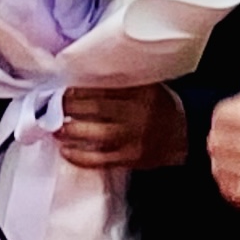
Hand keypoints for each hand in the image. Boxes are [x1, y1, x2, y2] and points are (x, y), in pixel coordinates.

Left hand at [61, 85, 185, 171]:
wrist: (185, 135)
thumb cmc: (158, 106)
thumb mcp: (146, 85)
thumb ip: (119, 82)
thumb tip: (80, 79)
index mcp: (142, 90)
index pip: (105, 86)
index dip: (80, 88)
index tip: (64, 87)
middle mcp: (139, 113)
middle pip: (97, 108)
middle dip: (70, 107)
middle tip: (54, 105)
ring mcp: (135, 138)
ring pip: (96, 135)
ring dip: (70, 131)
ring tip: (54, 128)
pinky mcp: (131, 158)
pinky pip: (100, 159)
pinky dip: (80, 156)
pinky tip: (66, 151)